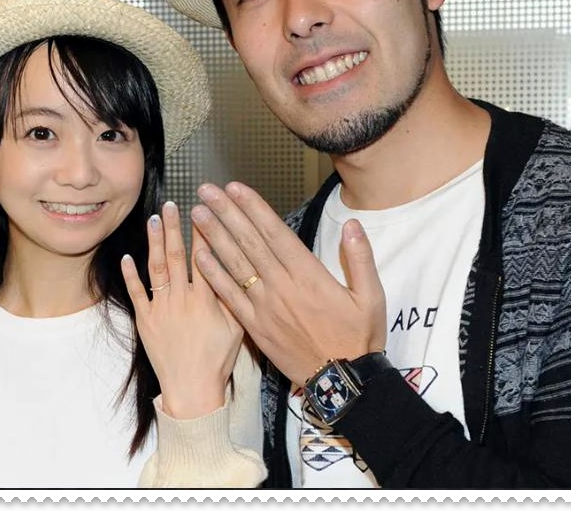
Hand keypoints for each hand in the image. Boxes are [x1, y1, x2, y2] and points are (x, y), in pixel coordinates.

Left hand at [121, 200, 243, 418]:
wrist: (192, 389)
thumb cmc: (217, 360)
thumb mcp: (236, 328)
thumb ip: (233, 298)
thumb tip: (235, 270)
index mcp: (206, 299)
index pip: (203, 257)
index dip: (201, 232)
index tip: (200, 211)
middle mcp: (182, 299)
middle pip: (177, 256)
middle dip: (174, 228)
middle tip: (170, 205)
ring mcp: (161, 309)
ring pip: (156, 269)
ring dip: (154, 243)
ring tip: (152, 220)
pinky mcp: (146, 321)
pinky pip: (137, 294)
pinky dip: (131, 275)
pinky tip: (128, 257)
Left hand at [190, 182, 385, 385]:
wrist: (343, 383)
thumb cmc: (359, 338)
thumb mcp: (372, 297)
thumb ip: (361, 258)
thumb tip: (352, 224)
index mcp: (309, 275)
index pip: (275, 232)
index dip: (253, 208)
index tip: (235, 188)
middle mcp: (282, 286)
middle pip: (249, 242)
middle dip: (226, 213)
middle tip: (207, 190)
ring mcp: (265, 307)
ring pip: (235, 265)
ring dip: (214, 237)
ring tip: (198, 213)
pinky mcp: (255, 326)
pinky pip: (229, 297)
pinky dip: (213, 275)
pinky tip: (199, 257)